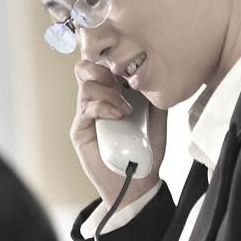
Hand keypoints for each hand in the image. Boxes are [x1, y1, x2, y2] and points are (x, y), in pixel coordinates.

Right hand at [71, 59, 166, 207]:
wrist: (137, 181)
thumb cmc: (145, 152)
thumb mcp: (157, 119)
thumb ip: (155, 97)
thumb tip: (159, 75)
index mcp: (113, 93)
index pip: (102, 64)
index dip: (111, 59)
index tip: (130, 69)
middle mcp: (97, 100)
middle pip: (85, 67)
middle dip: (104, 68)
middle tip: (122, 83)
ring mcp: (87, 115)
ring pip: (85, 84)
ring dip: (109, 92)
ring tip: (125, 109)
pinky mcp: (81, 130)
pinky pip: (86, 107)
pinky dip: (103, 106)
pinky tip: (118, 115)